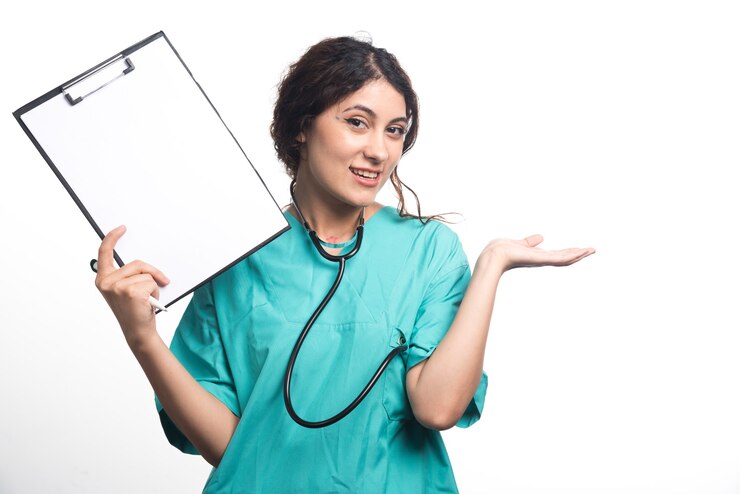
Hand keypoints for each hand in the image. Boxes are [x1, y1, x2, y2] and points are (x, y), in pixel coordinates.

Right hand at [94, 225, 169, 347]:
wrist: (138, 331)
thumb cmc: (134, 310)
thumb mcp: (127, 290)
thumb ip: (129, 275)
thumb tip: (145, 265)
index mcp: (103, 279)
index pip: (104, 253)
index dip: (112, 238)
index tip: (122, 228)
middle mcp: (106, 282)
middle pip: (137, 264)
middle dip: (152, 272)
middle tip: (161, 282)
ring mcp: (117, 287)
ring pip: (146, 274)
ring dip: (153, 286)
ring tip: (147, 300)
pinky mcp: (131, 291)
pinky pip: (152, 282)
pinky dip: (156, 292)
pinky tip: (149, 304)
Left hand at [478, 234, 594, 273]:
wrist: (493, 256)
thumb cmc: (501, 250)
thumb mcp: (521, 243)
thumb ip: (531, 242)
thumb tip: (540, 237)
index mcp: (537, 256)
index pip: (557, 254)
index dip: (569, 252)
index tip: (580, 249)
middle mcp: (541, 260)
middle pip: (564, 258)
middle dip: (578, 254)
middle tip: (592, 250)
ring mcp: (541, 260)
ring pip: (565, 258)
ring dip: (578, 254)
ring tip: (591, 250)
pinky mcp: (539, 259)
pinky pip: (558, 257)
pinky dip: (570, 255)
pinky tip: (579, 252)